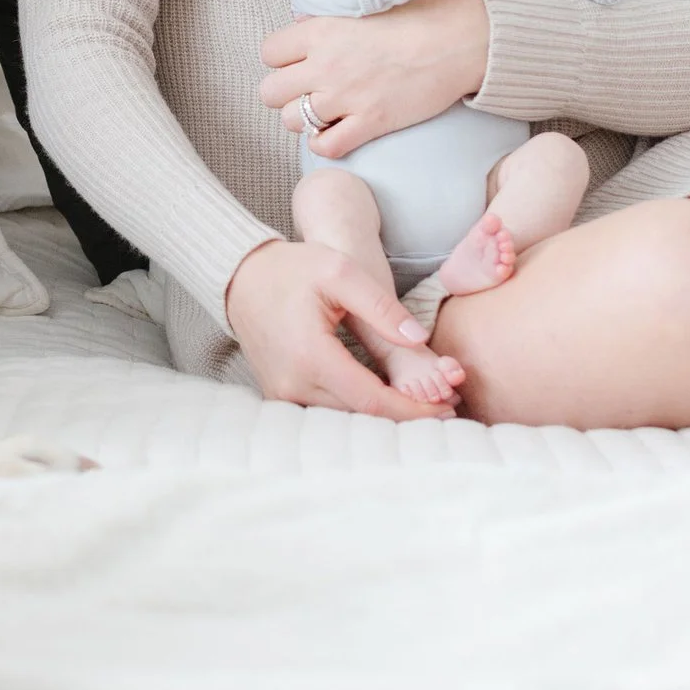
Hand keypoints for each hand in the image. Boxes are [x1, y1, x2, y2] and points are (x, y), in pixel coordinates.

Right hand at [225, 240, 451, 418]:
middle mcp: (292, 386)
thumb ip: (382, 307)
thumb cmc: (291, 270)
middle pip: (361, 417)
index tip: (447, 407)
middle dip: (406, 416)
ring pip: (344, 419)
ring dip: (384, 417)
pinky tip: (387, 401)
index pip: (373, 400)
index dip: (413, 410)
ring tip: (425, 407)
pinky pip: (326, 413)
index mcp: (311, 357)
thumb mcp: (340, 273)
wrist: (240, 278)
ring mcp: (283, 395)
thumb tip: (420, 340)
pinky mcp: (281, 396)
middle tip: (448, 408)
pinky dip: (359, 411)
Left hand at [262, 0, 488, 157]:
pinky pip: (325, 146)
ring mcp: (347, 97)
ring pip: (292, 121)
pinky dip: (325, 143)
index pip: (269, 52)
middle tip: (308, 89)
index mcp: (322, 30)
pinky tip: (337, 130)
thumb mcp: (368, 2)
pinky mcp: (371, 122)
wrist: (463, 40)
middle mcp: (327, 65)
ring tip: (324, 110)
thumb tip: (303, 25)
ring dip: (304, 118)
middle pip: (270, 92)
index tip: (300, 60)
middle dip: (285, 92)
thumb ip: (329, 18)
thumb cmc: (422, 14)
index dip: (282, 59)